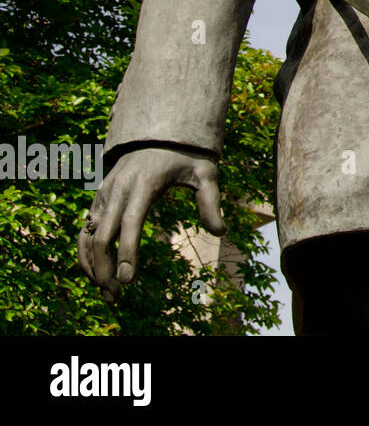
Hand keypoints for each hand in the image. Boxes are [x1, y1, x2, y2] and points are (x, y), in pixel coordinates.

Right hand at [77, 146, 225, 302]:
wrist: (157, 134)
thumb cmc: (185, 155)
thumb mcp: (205, 172)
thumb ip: (211, 201)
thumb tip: (221, 231)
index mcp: (143, 184)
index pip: (130, 223)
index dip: (127, 252)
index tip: (128, 280)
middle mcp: (118, 190)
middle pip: (102, 235)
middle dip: (105, 269)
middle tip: (116, 297)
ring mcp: (104, 194)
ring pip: (87, 235)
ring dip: (92, 267)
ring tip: (107, 295)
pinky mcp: (98, 199)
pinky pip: (85, 230)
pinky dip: (86, 254)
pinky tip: (97, 275)